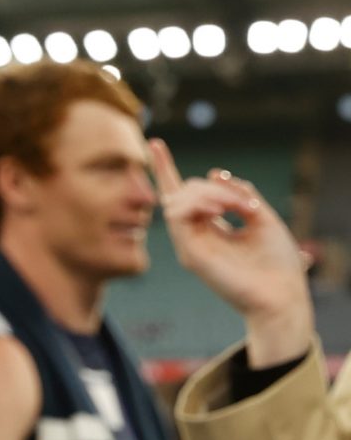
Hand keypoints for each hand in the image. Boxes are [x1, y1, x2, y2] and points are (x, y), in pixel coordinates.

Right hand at [148, 138, 314, 364]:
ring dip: (209, 194)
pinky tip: (220, 210)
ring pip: (179, 199)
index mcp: (211, 227)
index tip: (155, 143)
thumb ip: (240, 193)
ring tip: (237, 207)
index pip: (183, 194)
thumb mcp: (264, 217)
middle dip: (214, 187)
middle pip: (186, 191)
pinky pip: (178, 214)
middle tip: (247, 205)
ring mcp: (189, 243)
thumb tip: (213, 173)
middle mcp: (196, 233)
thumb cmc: (278, 263)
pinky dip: (198, 203)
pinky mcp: (188, 252)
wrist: (284, 296)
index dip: (167, 168)